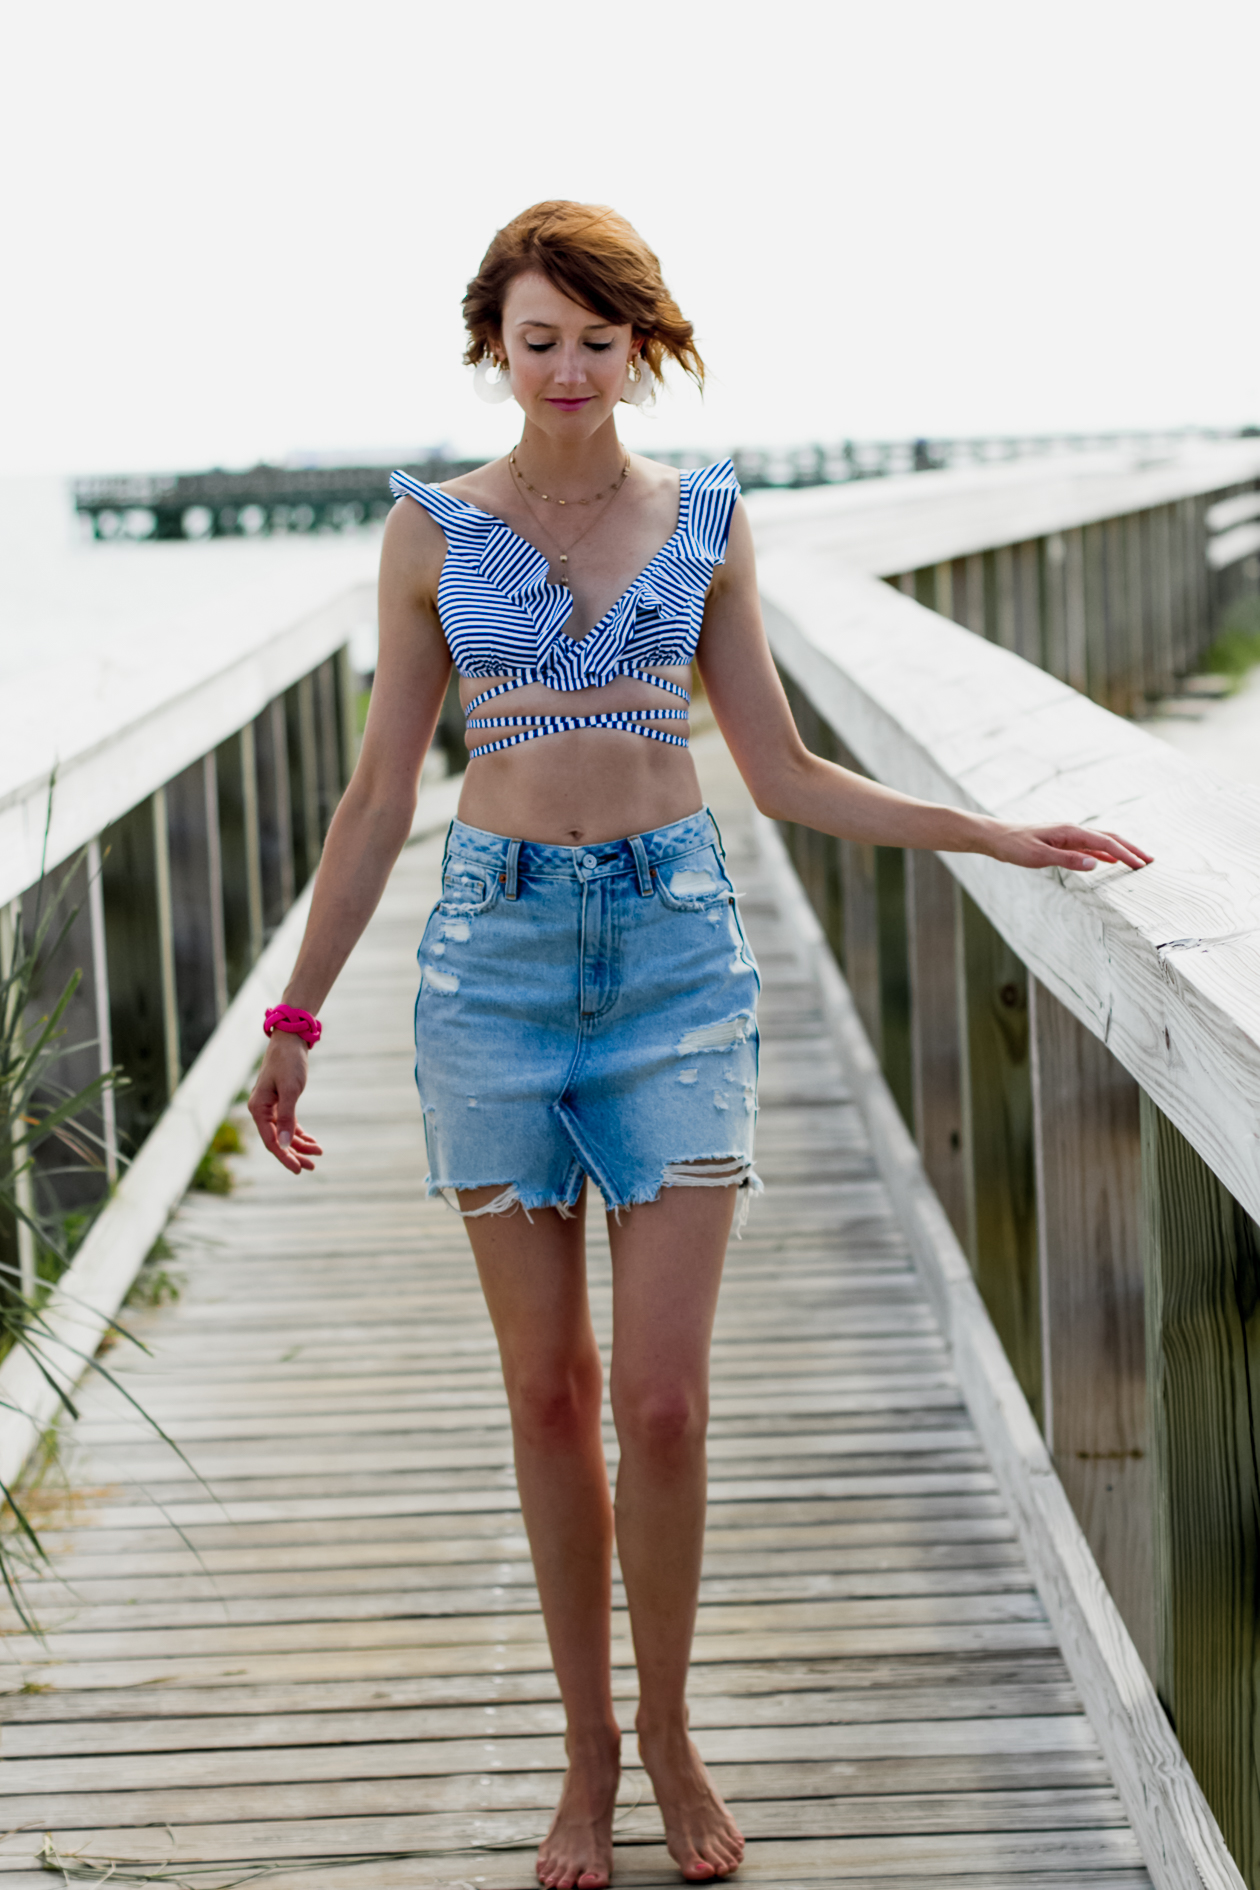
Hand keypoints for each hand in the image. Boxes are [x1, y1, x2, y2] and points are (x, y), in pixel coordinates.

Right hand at [248, 1034, 324, 1173]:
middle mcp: (261, 1110)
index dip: (284, 1157)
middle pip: (277, 1140)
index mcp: (258, 1109)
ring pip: (284, 1133)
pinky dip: (299, 1133)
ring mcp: (270, 1106)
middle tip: (312, 1167)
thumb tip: (284, 1145)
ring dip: (299, 1144)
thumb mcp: (290, 1091)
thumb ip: (287, 1118)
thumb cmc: (289, 1062)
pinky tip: (311, 1141)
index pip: (270, 1141)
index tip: (299, 1169)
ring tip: (317, 1153)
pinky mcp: (280, 1102)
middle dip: (294, 1154)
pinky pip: (288, 1123)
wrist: (290, 1040)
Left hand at [985, 821, 1153, 873]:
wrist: (996, 837)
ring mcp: (1068, 836)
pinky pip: (1089, 847)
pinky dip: (1104, 853)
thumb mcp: (1039, 857)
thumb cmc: (1014, 846)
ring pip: (1102, 841)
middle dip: (1131, 849)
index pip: (1106, 842)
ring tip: (1137, 860)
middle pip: (1110, 838)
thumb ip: (1068, 860)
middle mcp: (1073, 831)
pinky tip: (1110, 861)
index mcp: (1070, 832)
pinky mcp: (1062, 842)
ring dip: (1121, 850)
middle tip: (1150, 860)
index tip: (1142, 865)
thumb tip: (1096, 864)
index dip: (1126, 854)